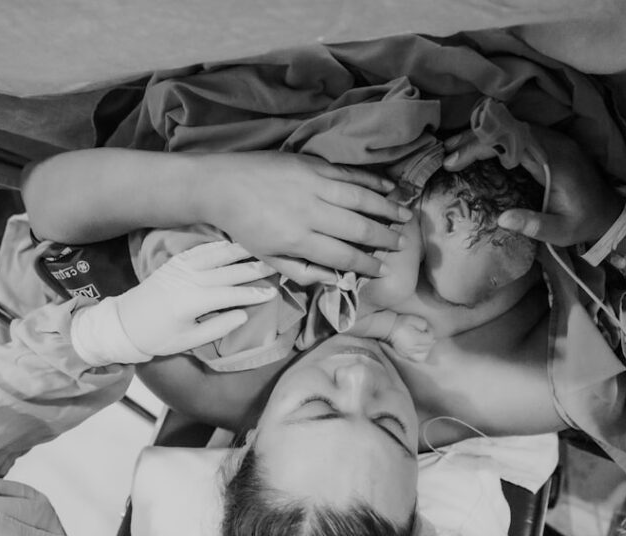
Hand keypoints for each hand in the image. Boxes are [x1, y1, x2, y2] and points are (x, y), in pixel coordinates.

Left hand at [71, 241, 276, 364]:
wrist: (123, 323)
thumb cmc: (157, 337)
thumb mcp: (188, 341)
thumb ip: (217, 328)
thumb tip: (243, 315)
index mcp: (191, 302)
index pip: (231, 295)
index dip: (254, 293)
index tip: (273, 291)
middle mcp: (187, 280)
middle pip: (228, 271)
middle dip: (254, 268)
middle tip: (277, 263)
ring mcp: (180, 267)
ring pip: (216, 255)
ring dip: (240, 251)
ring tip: (260, 246)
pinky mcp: (175, 262)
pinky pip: (201, 250)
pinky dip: (219, 245)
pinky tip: (234, 242)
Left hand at [196, 152, 412, 283]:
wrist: (220, 185)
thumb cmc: (245, 226)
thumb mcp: (268, 258)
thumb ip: (302, 271)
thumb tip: (334, 280)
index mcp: (298, 240)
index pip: (343, 255)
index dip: (368, 264)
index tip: (384, 269)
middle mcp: (310, 213)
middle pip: (358, 228)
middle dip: (384, 238)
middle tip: (401, 245)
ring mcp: (313, 185)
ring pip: (360, 199)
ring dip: (387, 208)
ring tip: (405, 217)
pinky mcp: (312, 165)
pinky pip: (349, 174)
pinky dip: (372, 180)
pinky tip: (390, 187)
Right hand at [386, 314, 434, 362]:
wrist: (388, 328)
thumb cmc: (400, 322)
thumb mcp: (413, 319)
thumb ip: (423, 324)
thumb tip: (427, 331)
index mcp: (415, 339)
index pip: (429, 339)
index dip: (430, 333)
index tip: (426, 329)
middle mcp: (412, 348)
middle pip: (428, 347)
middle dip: (429, 340)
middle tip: (426, 334)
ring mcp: (408, 353)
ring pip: (424, 355)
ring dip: (426, 349)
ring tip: (424, 343)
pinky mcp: (404, 355)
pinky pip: (417, 359)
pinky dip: (421, 354)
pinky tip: (419, 349)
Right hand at [443, 124, 621, 246]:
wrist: (611, 212)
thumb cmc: (585, 222)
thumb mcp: (561, 231)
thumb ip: (534, 225)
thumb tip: (501, 219)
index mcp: (554, 161)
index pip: (508, 142)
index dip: (477, 148)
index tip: (453, 161)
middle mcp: (553, 143)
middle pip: (506, 128)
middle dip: (472, 138)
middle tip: (444, 152)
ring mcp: (553, 140)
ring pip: (511, 127)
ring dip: (481, 136)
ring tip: (454, 149)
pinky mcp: (551, 144)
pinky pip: (519, 133)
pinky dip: (495, 138)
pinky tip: (478, 148)